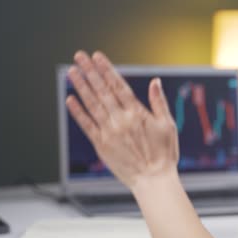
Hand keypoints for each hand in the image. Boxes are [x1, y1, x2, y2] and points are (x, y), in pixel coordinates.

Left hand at [66, 51, 179, 188]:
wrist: (153, 180)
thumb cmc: (163, 154)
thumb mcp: (168, 125)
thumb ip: (159, 102)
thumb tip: (155, 81)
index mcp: (137, 113)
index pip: (118, 85)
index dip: (106, 69)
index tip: (97, 57)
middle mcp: (121, 120)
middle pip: (102, 91)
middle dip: (90, 72)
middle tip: (80, 57)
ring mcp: (109, 132)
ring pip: (92, 104)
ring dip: (81, 86)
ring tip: (72, 72)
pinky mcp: (101, 145)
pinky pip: (86, 125)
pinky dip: (78, 112)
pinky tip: (70, 99)